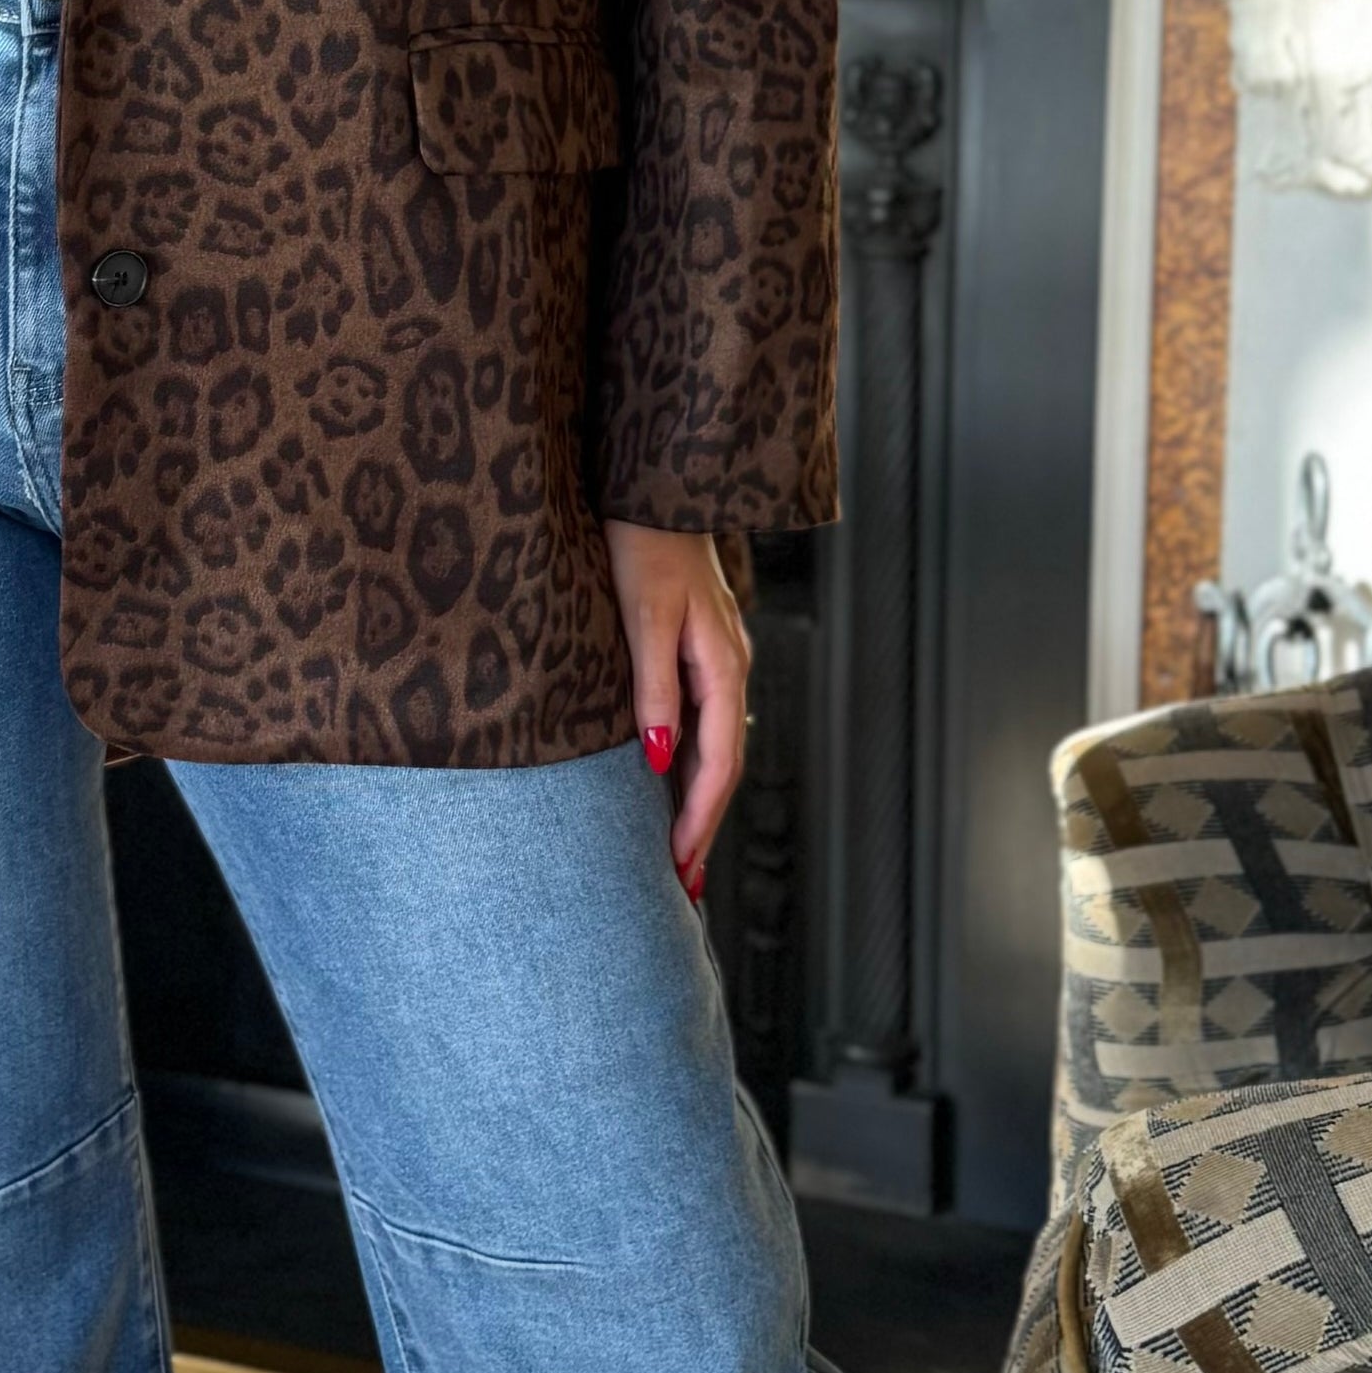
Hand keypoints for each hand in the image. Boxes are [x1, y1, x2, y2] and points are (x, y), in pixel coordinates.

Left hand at [605, 522, 750, 900]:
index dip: (700, 818)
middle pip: (723, 765)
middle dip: (703, 826)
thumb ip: (655, 688)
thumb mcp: (644, 617)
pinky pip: (704, 726)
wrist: (654, 488)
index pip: (719, 762)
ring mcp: (717, 663)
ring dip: (699, 804)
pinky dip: (693, 768)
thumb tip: (661, 760)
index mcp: (722, 666)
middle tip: (683, 884)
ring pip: (716, 749)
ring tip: (679, 854)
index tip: (679, 865)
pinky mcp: (698, 655)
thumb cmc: (643, 544)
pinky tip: (674, 790)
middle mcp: (728, 670)